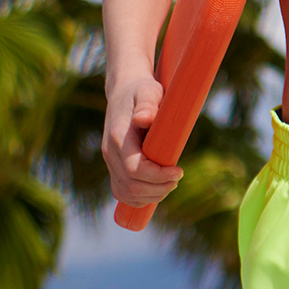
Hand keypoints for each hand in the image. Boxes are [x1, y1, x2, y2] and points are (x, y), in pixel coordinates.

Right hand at [101, 68, 185, 206]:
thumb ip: (147, 104)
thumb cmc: (141, 90)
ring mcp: (110, 161)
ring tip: (170, 182)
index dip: (158, 176)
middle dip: (158, 188)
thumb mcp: (148, 91)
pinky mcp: (114, 166)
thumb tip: (144, 119)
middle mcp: (110, 153)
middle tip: (178, 177)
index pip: (134, 170)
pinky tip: (157, 189)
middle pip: (131, 186)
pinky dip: (140, 198)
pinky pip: (122, 192)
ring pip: (125, 193)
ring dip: (151, 195)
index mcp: (119, 138)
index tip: (178, 171)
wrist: (124, 90)